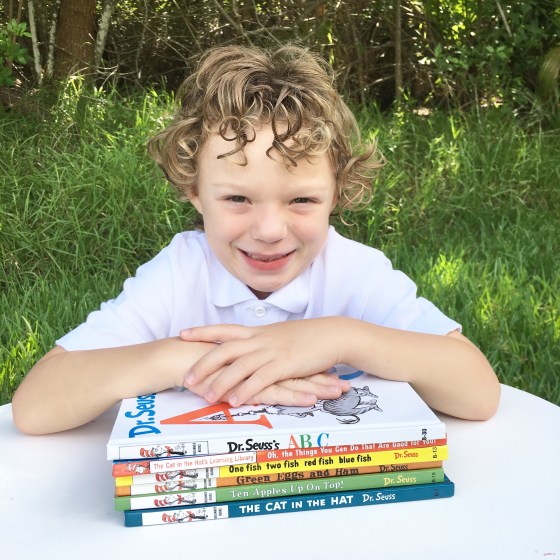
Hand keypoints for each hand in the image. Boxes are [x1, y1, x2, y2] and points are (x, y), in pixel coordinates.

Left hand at [180, 319, 345, 405]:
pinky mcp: (285, 364)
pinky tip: (235, 401)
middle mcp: (261, 339)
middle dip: (204, 363)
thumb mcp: (281, 335)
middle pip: (225, 349)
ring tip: (205, 396)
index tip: (183, 333)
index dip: (203, 331)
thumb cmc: (308, 336)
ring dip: (221, 381)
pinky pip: (261, 378)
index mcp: (258, 332)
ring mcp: (272, 351)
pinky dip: (246, 389)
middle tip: (187, 377)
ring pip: (240, 365)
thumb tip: (250, 347)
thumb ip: (263, 341)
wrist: (332, 334)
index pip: (224, 329)